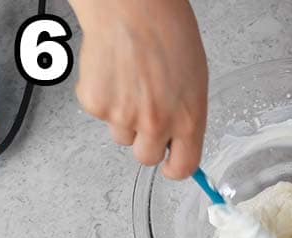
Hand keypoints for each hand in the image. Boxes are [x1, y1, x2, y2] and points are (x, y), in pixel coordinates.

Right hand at [70, 0, 207, 178]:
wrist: (132, 7)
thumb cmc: (166, 30)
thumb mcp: (194, 76)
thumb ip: (186, 113)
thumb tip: (178, 139)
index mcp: (188, 117)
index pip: (182, 167)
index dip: (174, 168)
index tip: (170, 164)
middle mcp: (157, 123)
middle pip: (146, 158)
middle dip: (145, 140)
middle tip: (145, 110)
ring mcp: (124, 117)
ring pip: (120, 136)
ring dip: (123, 117)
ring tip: (130, 80)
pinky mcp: (97, 106)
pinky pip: (100, 115)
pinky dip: (103, 97)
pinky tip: (113, 72)